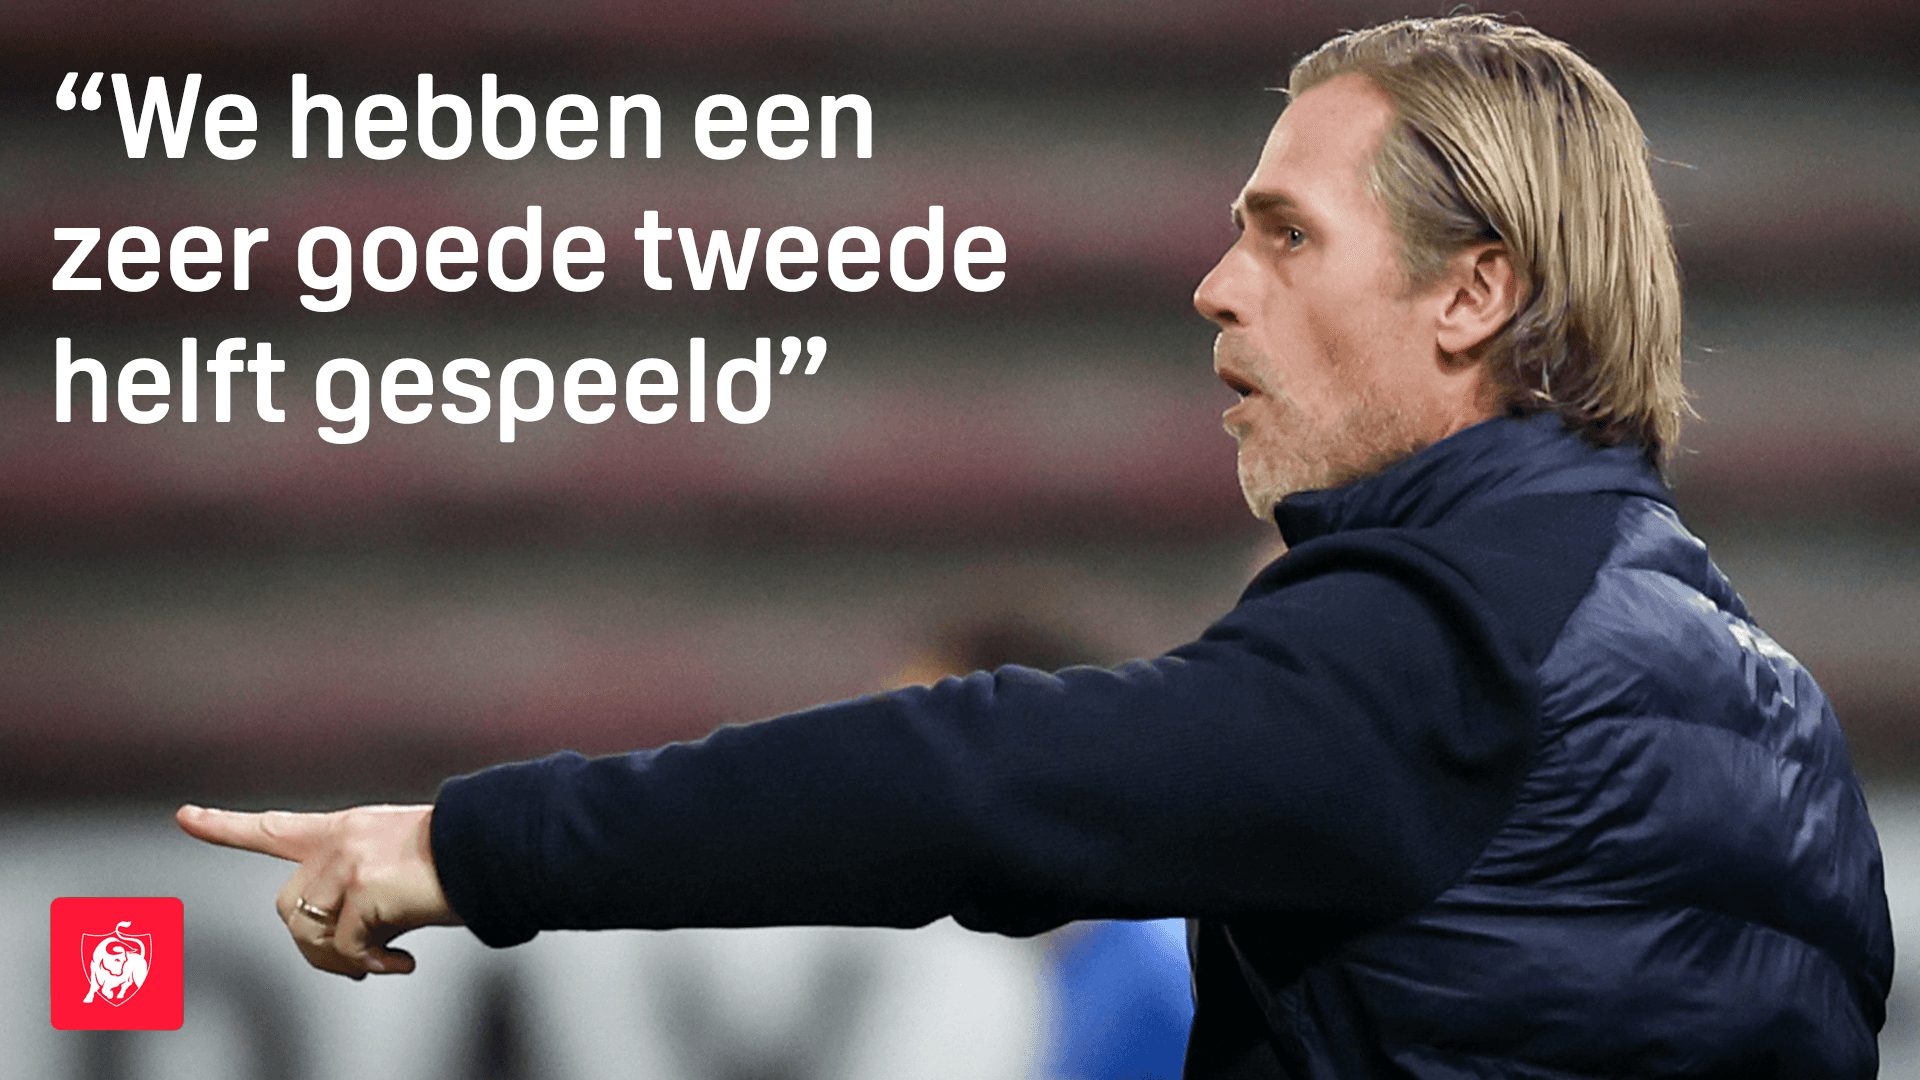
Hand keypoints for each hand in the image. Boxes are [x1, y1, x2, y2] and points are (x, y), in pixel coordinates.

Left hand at [176, 803, 461, 978]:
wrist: (492, 848)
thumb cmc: (456, 865)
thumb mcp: (395, 872)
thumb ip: (358, 897)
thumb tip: (347, 954)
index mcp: (343, 829)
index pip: (273, 828)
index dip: (224, 826)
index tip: (184, 816)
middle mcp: (338, 841)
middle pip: (286, 907)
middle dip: (313, 947)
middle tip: (355, 966)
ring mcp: (348, 863)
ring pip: (308, 933)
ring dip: (340, 961)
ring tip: (380, 964)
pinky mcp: (364, 888)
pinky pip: (348, 946)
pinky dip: (371, 964)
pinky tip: (402, 961)